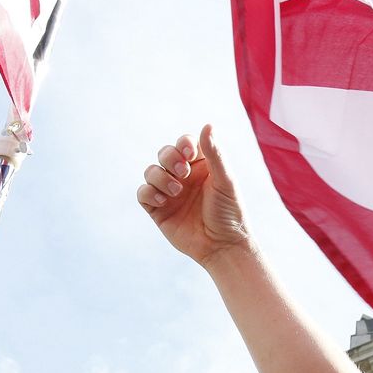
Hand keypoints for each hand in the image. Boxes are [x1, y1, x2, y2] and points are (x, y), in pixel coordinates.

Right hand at [137, 124, 252, 266]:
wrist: (223, 247)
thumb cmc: (229, 213)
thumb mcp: (225, 181)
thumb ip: (215, 154)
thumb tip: (208, 125)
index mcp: (202, 166)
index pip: (185, 144)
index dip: (183, 143)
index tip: (188, 151)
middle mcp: (184, 177)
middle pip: (165, 154)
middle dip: (170, 159)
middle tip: (183, 173)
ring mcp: (170, 193)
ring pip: (151, 172)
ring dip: (160, 177)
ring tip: (176, 191)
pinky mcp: (158, 210)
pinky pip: (143, 193)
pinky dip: (149, 192)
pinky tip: (164, 200)